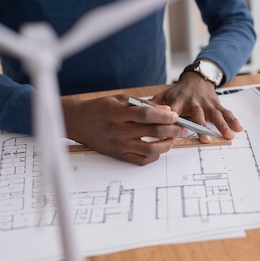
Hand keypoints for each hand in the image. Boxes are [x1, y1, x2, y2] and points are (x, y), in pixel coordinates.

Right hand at [62, 94, 185, 164]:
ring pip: (150, 149)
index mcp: (117, 113)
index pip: (146, 115)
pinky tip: (159, 148)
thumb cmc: (100, 108)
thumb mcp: (119, 99)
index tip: (175, 116)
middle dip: (172, 130)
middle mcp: (118, 130)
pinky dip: (154, 156)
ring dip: (166, 145)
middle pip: (152, 132)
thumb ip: (142, 105)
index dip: (163, 116)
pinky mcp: (118, 155)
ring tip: (173, 139)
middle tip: (182, 128)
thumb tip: (166, 111)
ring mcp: (118, 145)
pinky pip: (141, 160)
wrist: (77, 122)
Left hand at [151, 71, 242, 142]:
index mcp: (178, 103)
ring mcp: (206, 104)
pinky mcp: (216, 104)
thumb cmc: (178, 92)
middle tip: (204, 138)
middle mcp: (193, 103)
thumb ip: (152, 106)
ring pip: (214, 115)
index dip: (173, 123)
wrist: (197, 78)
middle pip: (197, 115)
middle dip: (201, 126)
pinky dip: (233, 120)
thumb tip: (136, 115)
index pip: (174, 114)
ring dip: (222, 125)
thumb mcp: (163, 96)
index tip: (172, 135)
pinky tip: (239, 128)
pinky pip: (226, 112)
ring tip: (228, 135)